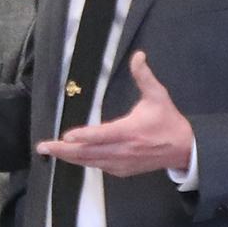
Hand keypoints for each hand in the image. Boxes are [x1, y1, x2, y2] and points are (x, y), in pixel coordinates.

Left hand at [39, 51, 194, 177]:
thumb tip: (138, 55)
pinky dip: (84, 162)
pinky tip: (72, 157)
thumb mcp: (158, 95)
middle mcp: (123, 150)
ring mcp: (122, 163)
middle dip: (64, 150)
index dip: (83, 136)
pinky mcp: (122, 170)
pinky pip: (98, 167)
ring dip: (69, 157)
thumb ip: (144, 76)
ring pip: (90, 162)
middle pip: (88, 153)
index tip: (66, 135)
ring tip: (51, 151)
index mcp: (129, 131)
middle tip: (44, 147)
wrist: (183, 149)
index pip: (102, 135)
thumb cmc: (168, 121)